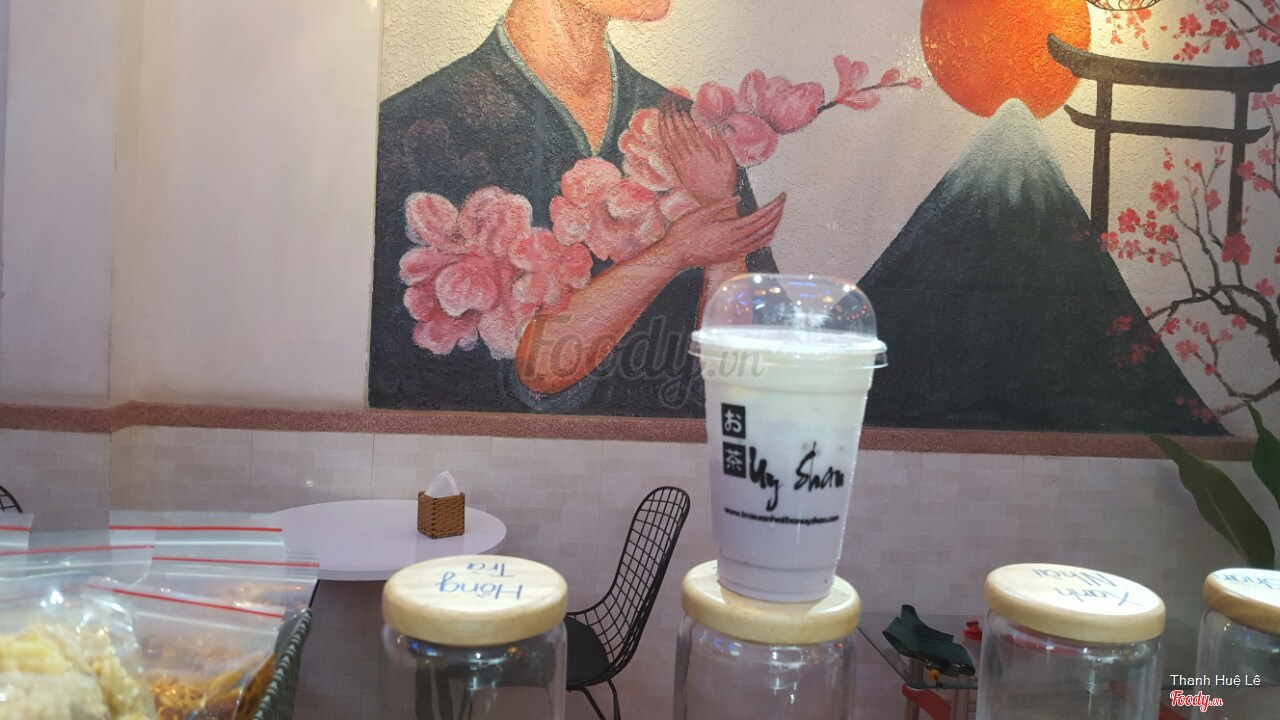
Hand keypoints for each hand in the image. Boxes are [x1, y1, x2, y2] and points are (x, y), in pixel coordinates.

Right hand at [643, 194, 785, 269]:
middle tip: (784, 201)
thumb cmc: (683, 233)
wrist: (674, 256)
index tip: (781, 198)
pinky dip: (764, 240)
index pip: (758, 218)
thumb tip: (737, 197)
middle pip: (763, 228)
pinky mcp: (729, 256)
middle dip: (776, 214)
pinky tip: (769, 235)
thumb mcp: (697, 213)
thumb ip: (718, 205)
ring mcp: (732, 251)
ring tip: (780, 214)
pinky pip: (753, 248)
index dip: (772, 207)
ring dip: (773, 226)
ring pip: (760, 239)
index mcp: (727, 229)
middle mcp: (734, 242)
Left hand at [660, 107, 736, 204]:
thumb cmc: (725, 181)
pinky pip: (669, 152)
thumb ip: (720, 143)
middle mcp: (691, 157)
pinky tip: (662, 131)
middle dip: (673, 117)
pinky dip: (665, 140)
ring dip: (666, 126)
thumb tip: (712, 128)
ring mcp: (683, 164)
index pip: (690, 130)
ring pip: (671, 141)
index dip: (683, 117)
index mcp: (703, 152)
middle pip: (678, 132)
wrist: (715, 202)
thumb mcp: (729, 161)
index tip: (679, 106)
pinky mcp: (679, 170)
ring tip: (662, 113)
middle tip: (669, 104)